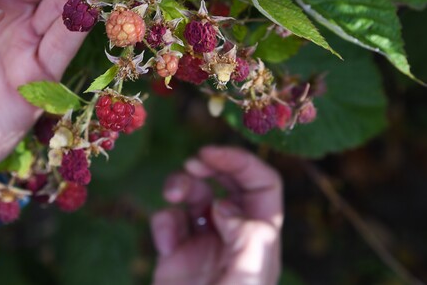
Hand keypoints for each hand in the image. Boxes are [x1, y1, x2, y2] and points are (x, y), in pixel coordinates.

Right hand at [151, 146, 282, 284]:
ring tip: (171, 194)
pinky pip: (169, 221)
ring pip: (196, 195)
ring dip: (181, 185)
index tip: (210, 154)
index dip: (241, 162)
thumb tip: (224, 205)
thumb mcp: (247, 280)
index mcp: (259, 240)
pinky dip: (162, 224)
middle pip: (230, 182)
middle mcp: (234, 236)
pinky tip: (165, 247)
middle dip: (211, 165)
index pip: (264, 185)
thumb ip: (247, 239)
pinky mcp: (176, 254)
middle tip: (193, 162)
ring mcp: (204, 243)